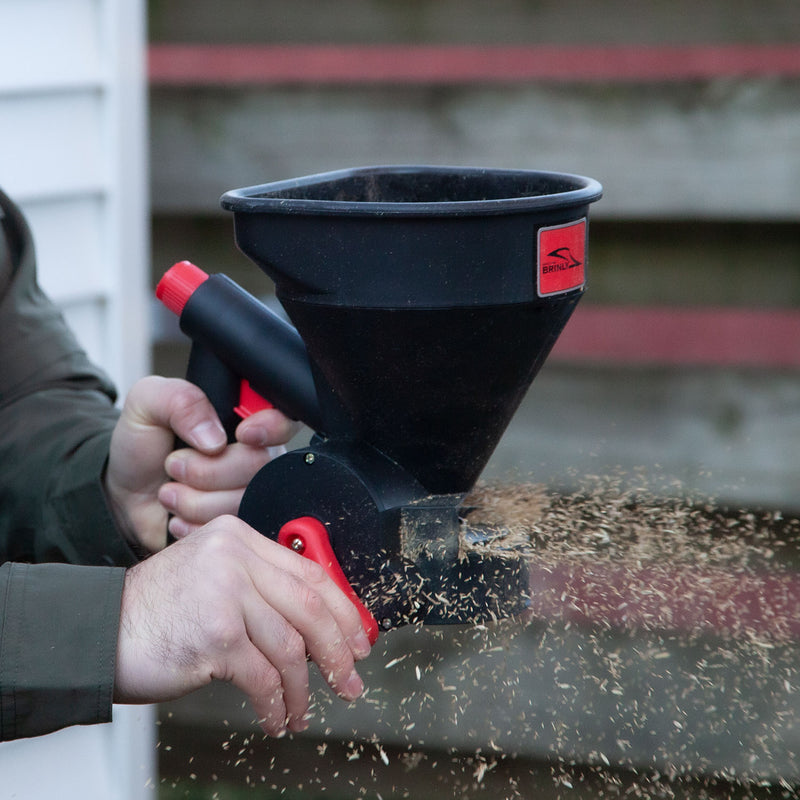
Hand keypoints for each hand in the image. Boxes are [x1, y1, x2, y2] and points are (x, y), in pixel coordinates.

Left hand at [105, 376, 298, 551]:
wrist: (124, 495)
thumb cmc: (143, 445)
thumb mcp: (147, 403)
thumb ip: (181, 401)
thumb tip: (214, 436)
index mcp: (244, 418)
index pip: (282, 419)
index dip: (269, 428)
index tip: (242, 434)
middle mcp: (255, 455)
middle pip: (260, 465)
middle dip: (208, 470)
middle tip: (174, 465)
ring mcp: (248, 493)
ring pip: (243, 501)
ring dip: (195, 501)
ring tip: (169, 492)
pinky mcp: (237, 525)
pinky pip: (232, 530)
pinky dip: (196, 525)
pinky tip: (180, 516)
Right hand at [113, 516, 371, 734]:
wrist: (97, 632)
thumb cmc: (158, 612)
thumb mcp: (212, 579)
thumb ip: (260, 590)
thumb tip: (320, 630)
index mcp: (239, 538)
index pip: (309, 573)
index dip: (343, 610)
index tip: (357, 638)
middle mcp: (234, 556)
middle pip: (310, 607)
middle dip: (338, 651)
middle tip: (350, 678)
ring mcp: (225, 592)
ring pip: (291, 646)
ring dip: (303, 688)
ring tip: (300, 711)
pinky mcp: (216, 633)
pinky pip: (264, 676)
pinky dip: (276, 703)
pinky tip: (275, 717)